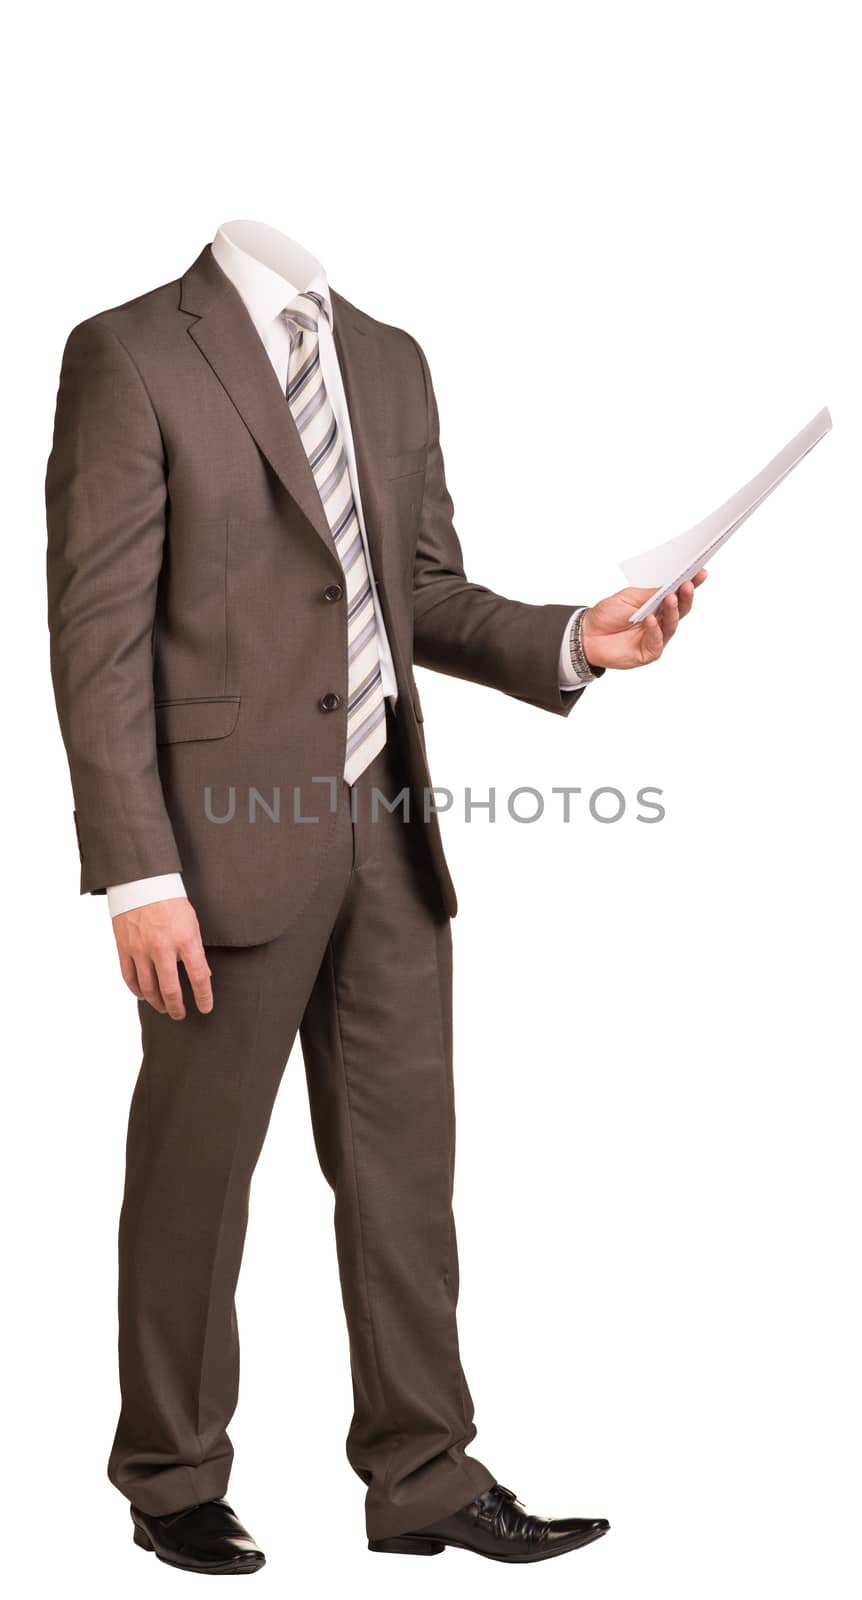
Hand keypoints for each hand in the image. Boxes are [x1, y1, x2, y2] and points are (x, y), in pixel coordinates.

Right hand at [112, 897, 212, 1019]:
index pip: (198, 978)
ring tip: (163, 1007)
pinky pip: (129, 977)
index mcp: (185, 939)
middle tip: (180, 1014)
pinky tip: (144, 995)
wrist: (142, 881)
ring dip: (157, 1002)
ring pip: (148, 988)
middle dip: (177, 1007)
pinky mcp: (124, 948)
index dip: (203, 997)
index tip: (205, 1008)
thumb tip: (203, 975)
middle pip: (170, 990)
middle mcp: (162, 947)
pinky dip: (136, 991)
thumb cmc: (171, 900)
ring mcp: (141, 949)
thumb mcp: (192, 922)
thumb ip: (196, 950)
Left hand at [580, 569, 706, 669]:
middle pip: (680, 609)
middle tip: (688, 584)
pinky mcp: (648, 653)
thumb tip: (671, 582)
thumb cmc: (607, 615)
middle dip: (686, 596)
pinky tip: (651, 619)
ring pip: (671, 625)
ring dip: (672, 611)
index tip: (700, 572)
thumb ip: (650, 593)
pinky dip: (654, 630)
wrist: (587, 635)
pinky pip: (656, 642)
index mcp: (658, 606)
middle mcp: (661, 622)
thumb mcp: (628, 597)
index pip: (678, 594)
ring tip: (671, 598)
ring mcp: (656, 638)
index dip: (691, 583)